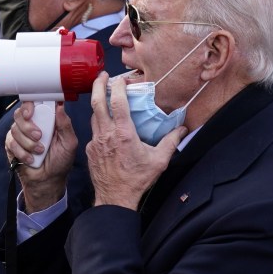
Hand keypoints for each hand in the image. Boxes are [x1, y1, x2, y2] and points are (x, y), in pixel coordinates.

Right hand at [4, 101, 75, 211]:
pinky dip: (22, 152)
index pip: (33, 103)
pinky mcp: (11, 145)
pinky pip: (11, 143)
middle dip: (28, 127)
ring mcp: (20, 134)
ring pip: (15, 129)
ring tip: (39, 151)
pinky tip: (30, 159)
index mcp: (45, 119)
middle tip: (39, 137)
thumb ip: (65, 125)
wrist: (48, 180)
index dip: (29, 105)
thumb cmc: (61, 161)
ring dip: (28, 143)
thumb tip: (60, 106)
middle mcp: (31, 124)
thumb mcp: (69, 143)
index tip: (31, 113)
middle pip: (20, 114)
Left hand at [87, 73, 184, 208]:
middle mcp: (107, 134)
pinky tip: (105, 123)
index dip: (117, 87)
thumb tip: (182, 130)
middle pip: (97, 103)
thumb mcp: (159, 161)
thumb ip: (171, 142)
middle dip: (98, 85)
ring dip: (98, 104)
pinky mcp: (90, 149)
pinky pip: (93, 130)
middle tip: (101, 76)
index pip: (117, 102)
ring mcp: (96, 142)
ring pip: (94, 116)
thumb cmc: (137, 179)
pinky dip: (98, 122)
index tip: (119, 79)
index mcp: (124, 134)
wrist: (115, 197)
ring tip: (104, 96)